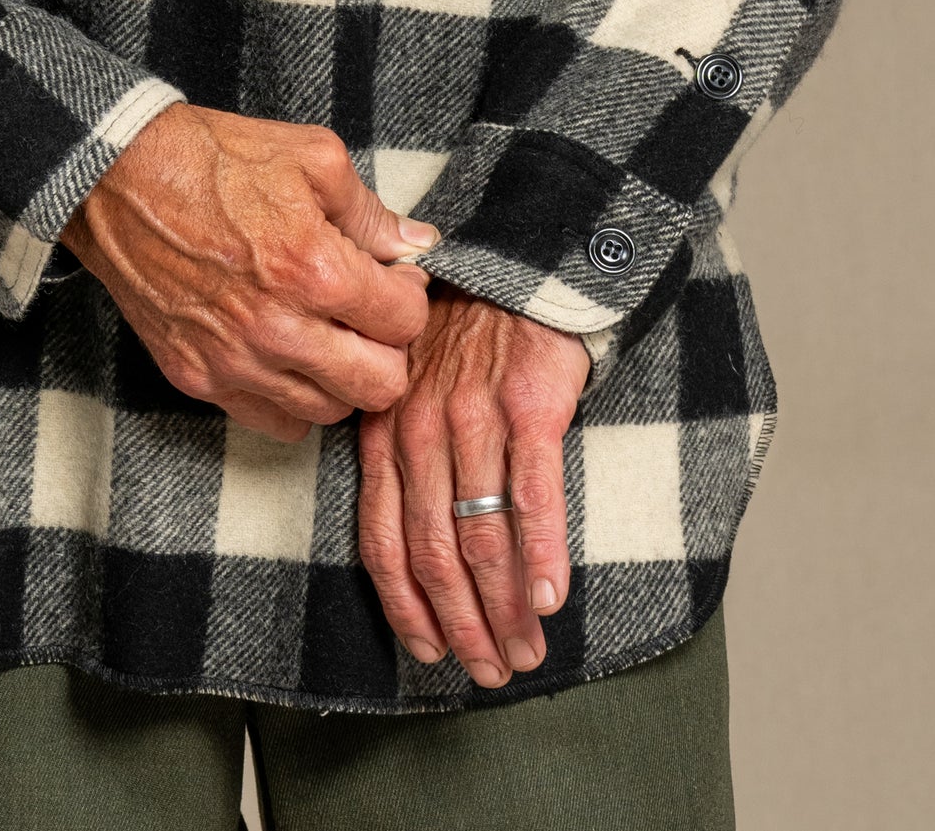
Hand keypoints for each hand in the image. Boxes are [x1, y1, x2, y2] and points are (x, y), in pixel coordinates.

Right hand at [61, 104, 436, 440]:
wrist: (119, 177)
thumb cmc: (214, 158)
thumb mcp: (311, 156)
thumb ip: (371, 210)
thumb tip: (417, 244)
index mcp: (313, 268)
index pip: (406, 322)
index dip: (408, 297)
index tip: (391, 280)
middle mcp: (277, 328)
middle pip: (380, 386)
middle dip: (388, 349)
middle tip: (368, 316)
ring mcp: (233, 361)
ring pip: (329, 412)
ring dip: (341, 378)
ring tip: (325, 334)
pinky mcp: (196, 378)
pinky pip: (272, 423)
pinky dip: (291, 399)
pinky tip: (286, 357)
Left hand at [356, 286, 590, 686]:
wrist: (515, 262)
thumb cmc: (463, 332)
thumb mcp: (408, 384)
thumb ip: (402, 452)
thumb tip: (413, 545)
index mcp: (385, 430)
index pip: (383, 539)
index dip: (406, 605)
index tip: (429, 651)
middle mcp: (420, 428)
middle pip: (433, 551)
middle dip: (460, 623)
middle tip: (486, 672)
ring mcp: (473, 417)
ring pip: (482, 534)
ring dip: (504, 606)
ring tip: (525, 651)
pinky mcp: (529, 404)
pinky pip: (533, 493)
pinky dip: (542, 552)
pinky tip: (551, 597)